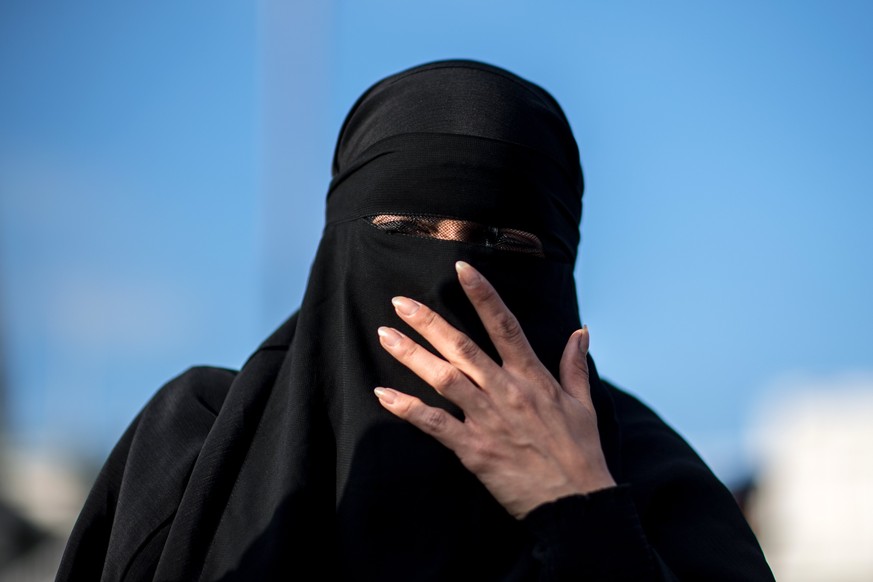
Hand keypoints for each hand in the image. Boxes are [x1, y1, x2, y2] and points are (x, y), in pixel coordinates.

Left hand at [374, 261, 615, 518]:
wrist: (575, 504)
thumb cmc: (580, 453)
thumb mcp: (584, 404)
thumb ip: (575, 364)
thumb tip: (581, 331)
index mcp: (532, 377)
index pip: (505, 325)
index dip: (482, 294)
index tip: (462, 268)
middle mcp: (507, 391)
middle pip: (462, 347)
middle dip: (429, 321)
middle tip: (399, 302)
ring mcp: (488, 419)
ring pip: (444, 378)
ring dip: (411, 355)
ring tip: (385, 336)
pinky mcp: (473, 448)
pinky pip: (434, 423)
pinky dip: (407, 408)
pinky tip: (383, 394)